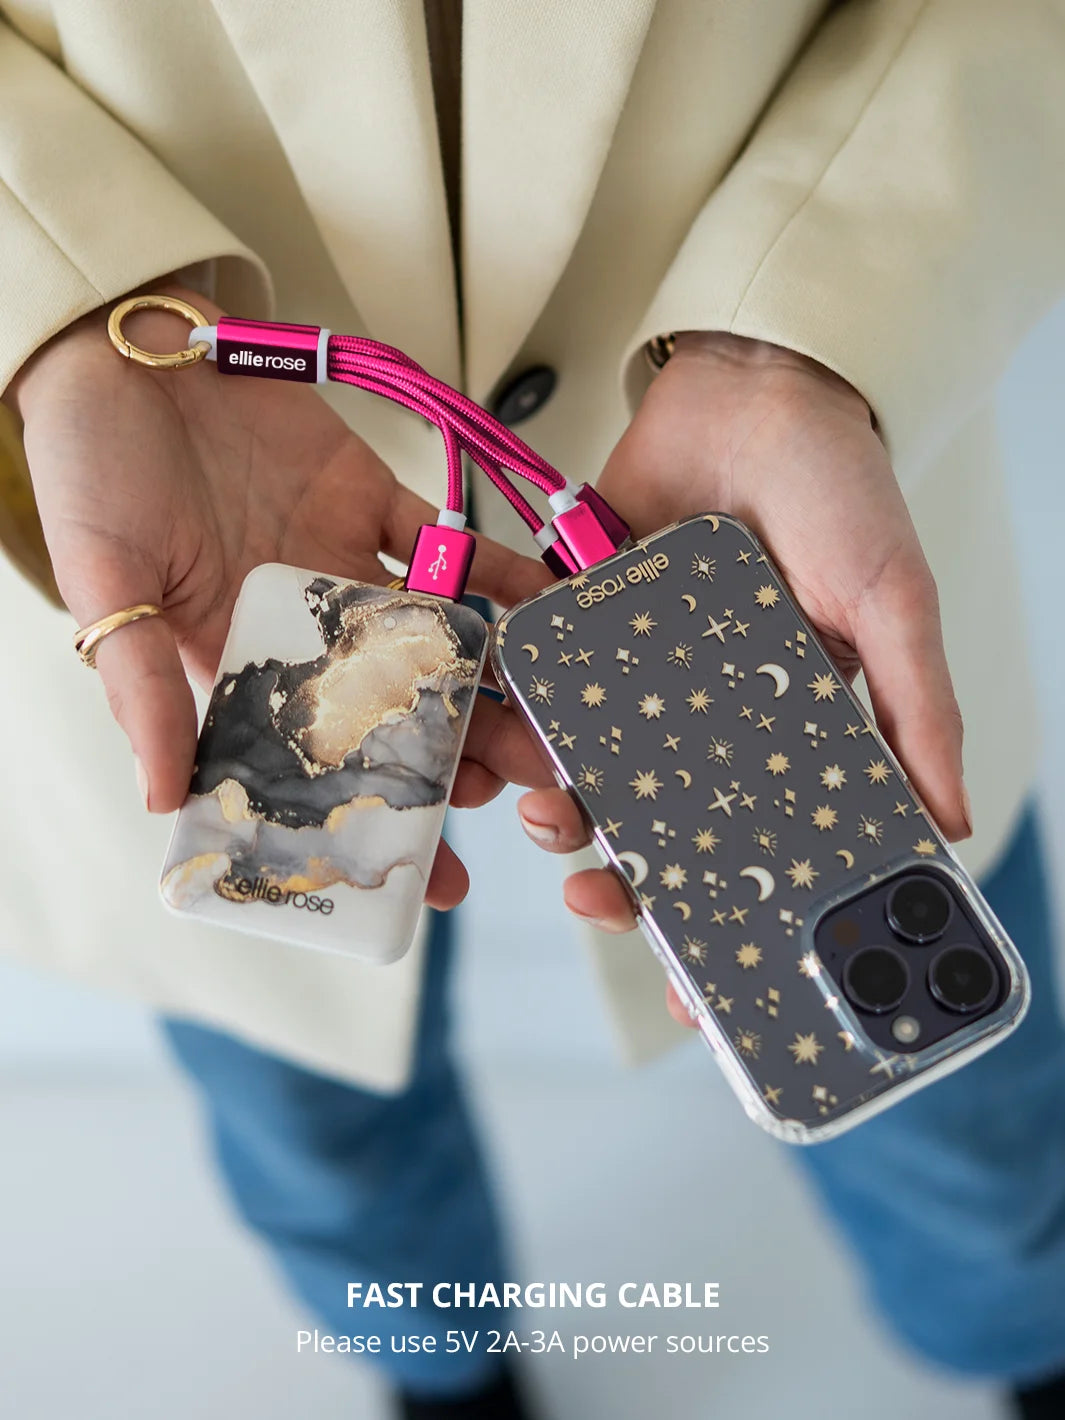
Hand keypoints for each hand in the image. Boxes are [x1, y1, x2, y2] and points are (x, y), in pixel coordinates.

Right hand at [9, 287, 552, 908]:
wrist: (127, 355)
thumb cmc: (91, 474)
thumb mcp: (108, 590)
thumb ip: (142, 689)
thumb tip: (160, 800)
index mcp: (243, 664)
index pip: (320, 765)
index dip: (375, 819)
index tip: (435, 879)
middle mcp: (308, 629)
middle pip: (399, 711)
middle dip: (464, 756)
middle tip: (531, 793)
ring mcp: (348, 565)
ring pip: (438, 638)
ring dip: (498, 678)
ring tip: (556, 721)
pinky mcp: (374, 499)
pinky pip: (451, 545)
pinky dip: (500, 573)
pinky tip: (549, 608)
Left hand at [515, 332, 967, 1021]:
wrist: (756, 386)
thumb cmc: (842, 494)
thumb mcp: (894, 606)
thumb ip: (917, 712)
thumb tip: (951, 825)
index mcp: (783, 725)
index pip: (755, 842)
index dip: (731, 915)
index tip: (704, 983)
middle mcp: (704, 712)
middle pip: (658, 823)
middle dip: (626, 881)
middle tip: (601, 903)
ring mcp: (638, 670)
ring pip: (590, 768)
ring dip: (566, 810)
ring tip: (553, 821)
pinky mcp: (584, 619)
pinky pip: (545, 684)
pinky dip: (524, 721)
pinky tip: (513, 748)